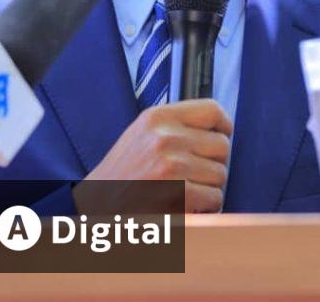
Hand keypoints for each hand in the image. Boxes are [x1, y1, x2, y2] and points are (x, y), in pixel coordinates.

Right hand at [73, 99, 232, 213]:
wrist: (96, 210)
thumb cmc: (121, 176)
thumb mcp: (142, 136)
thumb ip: (176, 126)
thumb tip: (219, 128)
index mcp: (156, 118)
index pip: (212, 110)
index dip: (224, 126)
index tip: (222, 136)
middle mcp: (164, 137)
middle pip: (222, 145)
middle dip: (214, 163)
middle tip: (194, 175)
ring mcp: (171, 165)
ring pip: (220, 174)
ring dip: (209, 188)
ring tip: (185, 191)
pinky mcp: (176, 194)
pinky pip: (214, 198)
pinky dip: (205, 207)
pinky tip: (185, 206)